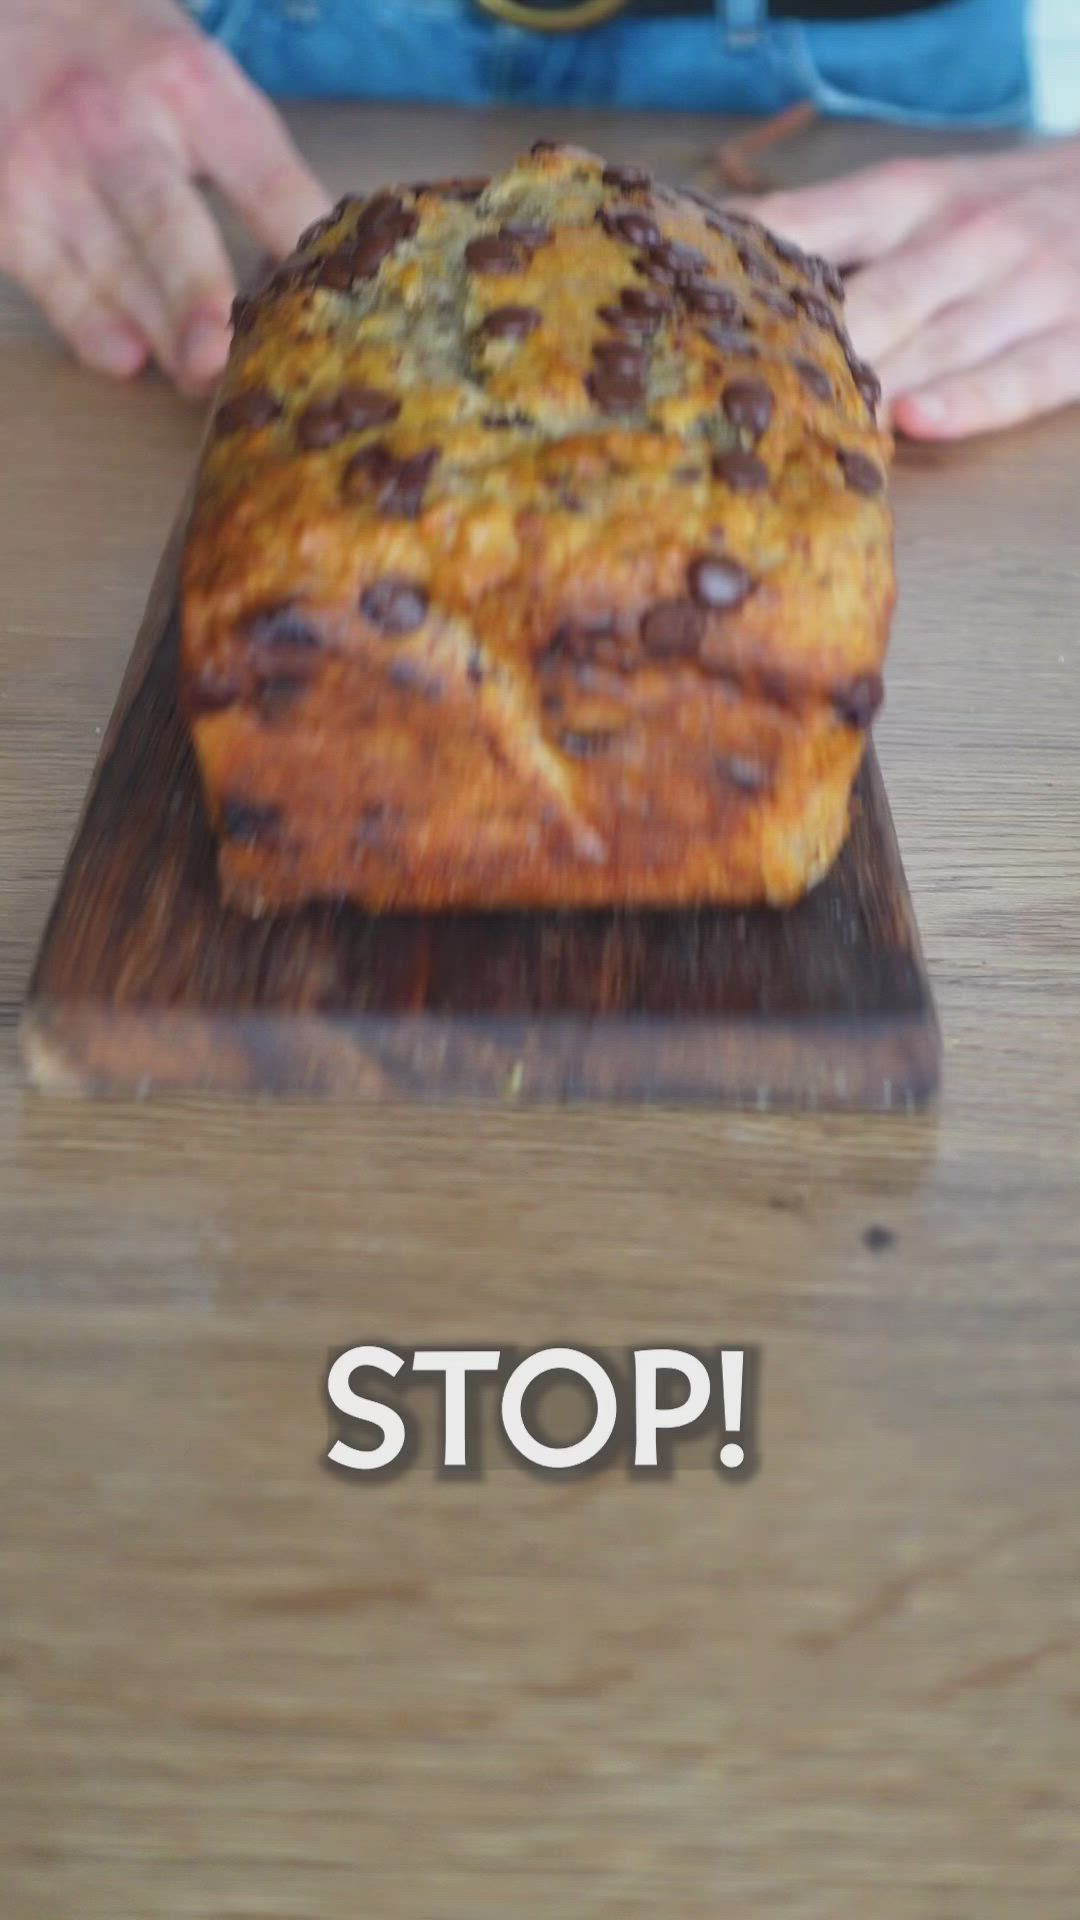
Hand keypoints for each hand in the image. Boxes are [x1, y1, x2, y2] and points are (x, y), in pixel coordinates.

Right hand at [0, 0, 329, 392]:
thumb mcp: (198, 76)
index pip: (263, 178)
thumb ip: (250, 162)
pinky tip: (127, 359)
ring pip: (115, 270)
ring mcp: (53, 166)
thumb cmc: (126, 61)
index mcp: (188, 86)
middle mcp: (115, 122)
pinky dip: (90, 327)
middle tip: (227, 359)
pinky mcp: (10, 208)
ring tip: (204, 380)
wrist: (10, 12)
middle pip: (168, 225)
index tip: (333, 300)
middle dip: (199, 298)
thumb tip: (311, 273)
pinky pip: (54, 283)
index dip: (301, 243)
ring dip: (164, 335)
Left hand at [746, 139, 1079, 439]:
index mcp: (911, 198)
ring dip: (868, 389)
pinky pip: (1020, 376)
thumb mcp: (925, 194)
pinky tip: (914, 424)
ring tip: (802, 433)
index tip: (682, 316)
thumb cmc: (1009, 207)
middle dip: (802, 357)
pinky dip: (968, 401)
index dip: (746, 274)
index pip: (810, 227)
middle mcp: (964, 237)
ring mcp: (1026, 288)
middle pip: (869, 302)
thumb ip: (834, 232)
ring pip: (934, 343)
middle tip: (732, 407)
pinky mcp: (1079, 339)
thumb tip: (723, 268)